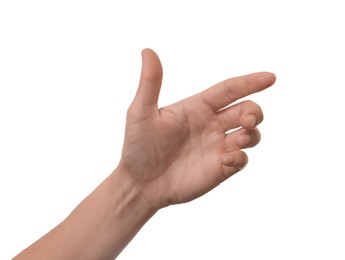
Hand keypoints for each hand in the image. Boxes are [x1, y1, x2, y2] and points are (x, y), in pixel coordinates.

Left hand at [118, 49, 275, 209]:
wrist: (140, 183)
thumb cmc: (138, 146)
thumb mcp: (141, 113)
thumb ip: (150, 83)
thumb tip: (148, 51)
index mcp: (197, 107)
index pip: (229, 89)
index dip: (250, 82)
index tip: (270, 77)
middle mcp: (211, 125)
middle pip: (246, 110)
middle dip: (254, 112)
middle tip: (246, 121)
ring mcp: (217, 146)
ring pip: (250, 135)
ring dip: (252, 134)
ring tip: (239, 139)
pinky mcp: (219, 168)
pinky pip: (241, 160)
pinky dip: (240, 157)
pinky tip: (226, 160)